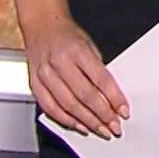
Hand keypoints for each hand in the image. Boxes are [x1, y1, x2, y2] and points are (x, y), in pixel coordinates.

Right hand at [24, 16, 129, 138]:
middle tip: (114, 127)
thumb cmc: (68, 36)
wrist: (42, 26)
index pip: (100, 79)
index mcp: (77, 50)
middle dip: (102, 115)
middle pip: (84, 95)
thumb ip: (98, 70)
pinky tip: (79, 126)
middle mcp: (59, 63)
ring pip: (68, 105)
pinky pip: (50, 108)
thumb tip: (111, 98)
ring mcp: (44, 75)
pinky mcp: (34, 84)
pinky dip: (66, 120)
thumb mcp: (90, 45)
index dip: (114, 98)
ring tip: (100, 130)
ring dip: (87, 121)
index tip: (124, 111)